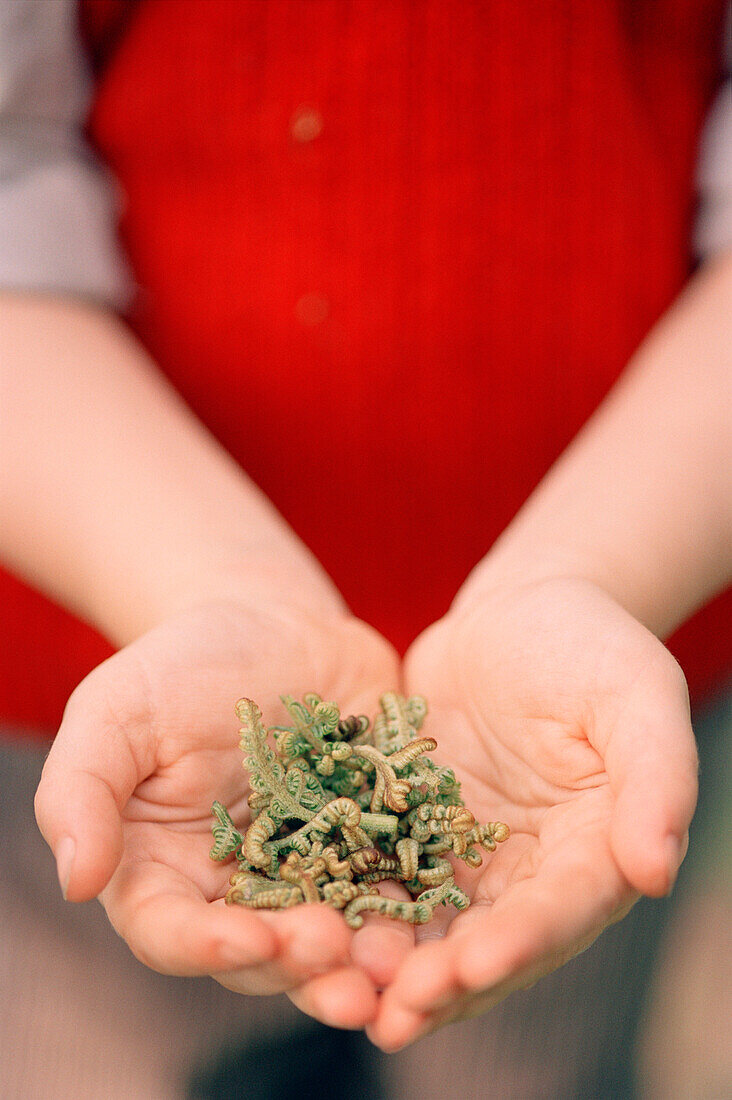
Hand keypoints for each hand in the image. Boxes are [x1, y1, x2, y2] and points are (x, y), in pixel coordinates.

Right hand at [34, 595, 398, 1021]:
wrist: (274, 626)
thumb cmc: (180, 665)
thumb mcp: (118, 711)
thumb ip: (83, 789)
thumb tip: (75, 879)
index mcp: (164, 874)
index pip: (174, 932)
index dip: (206, 946)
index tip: (247, 937)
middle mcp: (239, 892)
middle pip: (264, 951)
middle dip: (299, 967)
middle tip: (336, 965)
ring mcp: (312, 874)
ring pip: (335, 937)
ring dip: (363, 962)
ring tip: (397, 968)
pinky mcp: (373, 847)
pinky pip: (396, 885)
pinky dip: (415, 906)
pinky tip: (441, 914)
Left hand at [367, 577, 697, 1048]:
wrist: (520, 611)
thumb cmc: (592, 647)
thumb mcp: (636, 696)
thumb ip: (657, 776)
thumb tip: (657, 868)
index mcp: (595, 850)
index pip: (561, 909)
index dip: (521, 942)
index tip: (474, 965)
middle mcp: (531, 870)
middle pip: (490, 940)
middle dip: (445, 981)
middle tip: (396, 1013)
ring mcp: (468, 853)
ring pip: (430, 925)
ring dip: (391, 964)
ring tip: (344, 991)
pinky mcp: (415, 828)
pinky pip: (382, 874)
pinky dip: (352, 906)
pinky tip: (310, 927)